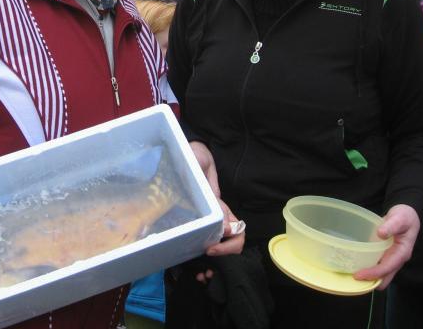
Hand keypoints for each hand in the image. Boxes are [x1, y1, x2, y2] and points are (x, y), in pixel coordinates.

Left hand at [189, 142, 244, 282]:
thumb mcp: (202, 164)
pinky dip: (196, 255)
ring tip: (198, 271)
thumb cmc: (195, 155)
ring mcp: (204, 218)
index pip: (237, 231)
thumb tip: (221, 215)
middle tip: (205, 260)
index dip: (230, 244)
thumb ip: (209, 184)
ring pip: (216, 246)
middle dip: (223, 257)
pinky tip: (187, 262)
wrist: (184, 151)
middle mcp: (216, 215)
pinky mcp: (191, 219)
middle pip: (231, 243)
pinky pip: (198, 240)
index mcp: (221, 206)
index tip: (212, 247)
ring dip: (211, 262)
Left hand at [352, 204, 419, 289]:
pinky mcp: (386, 256)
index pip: (387, 268)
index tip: (358, 275)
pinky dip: (369, 269)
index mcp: (402, 252)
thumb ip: (391, 225)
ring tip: (352, 274)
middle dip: (371, 281)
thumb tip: (381, 233)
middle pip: (385, 278)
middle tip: (353, 277)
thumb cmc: (405, 217)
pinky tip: (357, 264)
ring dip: (369, 277)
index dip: (373, 273)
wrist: (408, 215)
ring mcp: (392, 258)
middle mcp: (397, 259)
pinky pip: (378, 266)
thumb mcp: (399, 218)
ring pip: (381, 275)